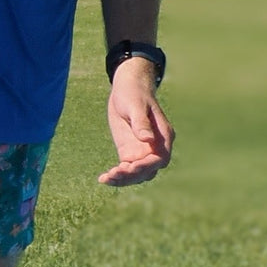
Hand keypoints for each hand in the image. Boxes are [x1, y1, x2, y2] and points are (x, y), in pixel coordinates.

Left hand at [98, 65, 174, 186]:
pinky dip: (117, 175)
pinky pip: (126, 168)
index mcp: (163, 137)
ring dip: (123, 179)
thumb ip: (141, 123)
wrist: (126, 87)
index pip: (159, 159)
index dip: (146, 166)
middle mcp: (155, 148)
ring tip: (105, 179)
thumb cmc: (134, 93)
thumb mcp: (135, 105)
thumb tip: (147, 139)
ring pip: (137, 174)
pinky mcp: (129, 152)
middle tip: (112, 175)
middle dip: (132, 176)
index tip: (129, 167)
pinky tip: (103, 178)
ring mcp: (142, 151)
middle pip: (148, 170)